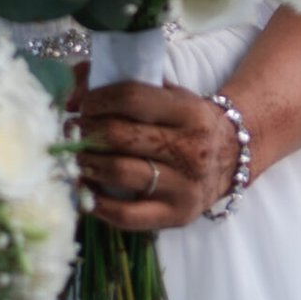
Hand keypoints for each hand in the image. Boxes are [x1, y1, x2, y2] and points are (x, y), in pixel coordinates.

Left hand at [70, 76, 240, 231]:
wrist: (230, 156)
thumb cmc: (185, 120)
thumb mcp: (166, 93)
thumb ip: (123, 83)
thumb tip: (71, 88)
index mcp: (188, 111)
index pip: (132, 98)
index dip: (98, 99)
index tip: (82, 104)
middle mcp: (190, 148)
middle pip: (120, 136)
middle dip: (86, 131)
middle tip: (72, 130)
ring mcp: (184, 185)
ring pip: (120, 173)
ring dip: (86, 163)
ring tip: (74, 156)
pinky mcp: (177, 215)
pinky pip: (128, 216)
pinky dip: (98, 204)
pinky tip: (84, 191)